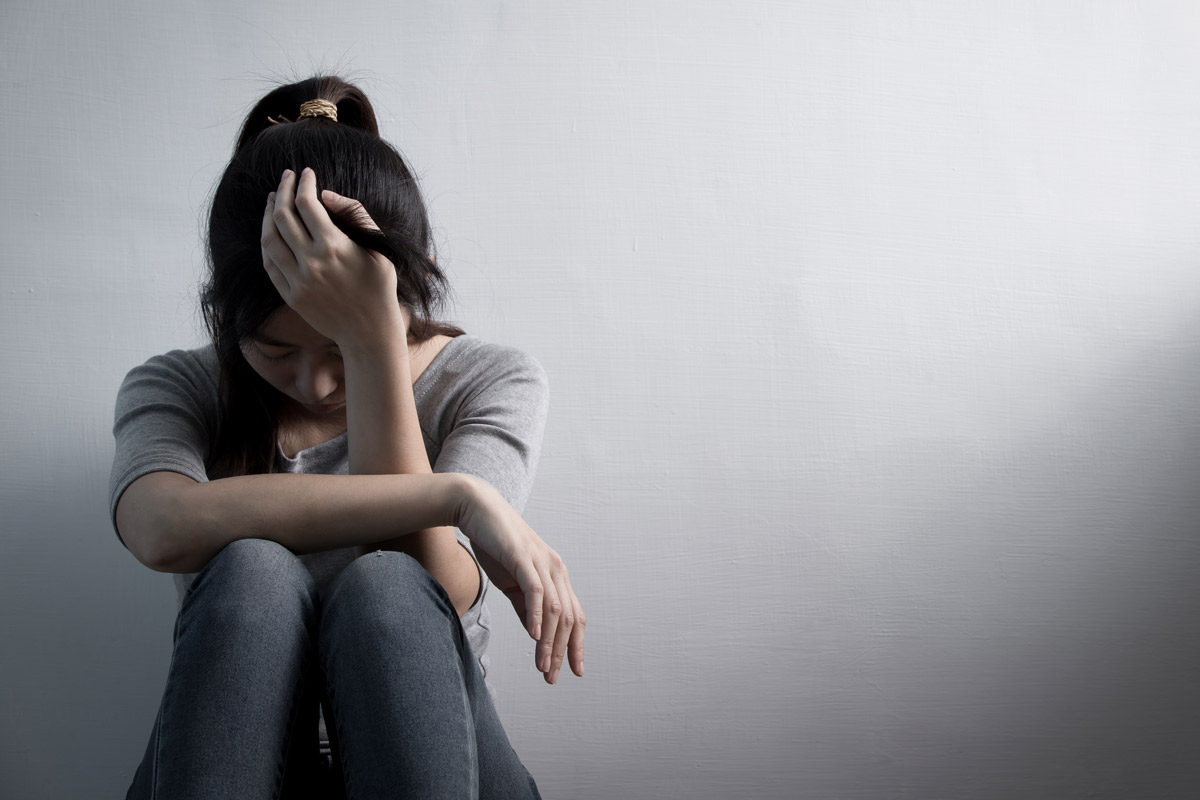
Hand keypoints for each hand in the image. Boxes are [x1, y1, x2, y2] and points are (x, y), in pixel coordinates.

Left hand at [260, 167, 403, 349]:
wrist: (369, 331)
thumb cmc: (379, 287)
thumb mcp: (378, 247)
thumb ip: (355, 214)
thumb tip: (326, 194)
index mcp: (334, 247)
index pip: (307, 203)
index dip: (303, 183)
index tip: (306, 173)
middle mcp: (311, 262)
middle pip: (283, 216)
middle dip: (282, 190)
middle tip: (286, 177)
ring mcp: (298, 281)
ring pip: (269, 239)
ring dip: (268, 214)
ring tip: (274, 199)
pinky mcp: (291, 296)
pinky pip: (269, 263)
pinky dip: (267, 242)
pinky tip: (272, 230)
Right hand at [455, 476, 584, 683]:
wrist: (478, 510)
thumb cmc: (495, 545)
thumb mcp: (513, 583)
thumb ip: (526, 608)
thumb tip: (537, 635)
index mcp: (556, 575)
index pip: (574, 616)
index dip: (576, 645)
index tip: (573, 671)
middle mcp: (555, 568)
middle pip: (567, 618)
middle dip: (561, 651)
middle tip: (551, 677)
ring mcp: (541, 562)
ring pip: (554, 609)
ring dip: (549, 642)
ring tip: (542, 666)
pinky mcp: (523, 557)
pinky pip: (535, 591)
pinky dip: (536, 615)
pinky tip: (534, 636)